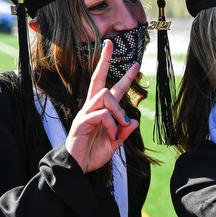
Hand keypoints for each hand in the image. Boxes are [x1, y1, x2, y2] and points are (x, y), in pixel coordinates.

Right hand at [64, 40, 139, 172]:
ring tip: (122, 124)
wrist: (79, 167)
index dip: (124, 76)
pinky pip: (103, 115)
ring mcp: (86, 113)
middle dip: (105, 61)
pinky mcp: (82, 122)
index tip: (136, 64)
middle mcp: (92, 108)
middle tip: (115, 48)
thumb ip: (124, 132)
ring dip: (118, 110)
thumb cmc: (93, 154)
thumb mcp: (115, 143)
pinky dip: (112, 126)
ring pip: (105, 96)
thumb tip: (134, 121)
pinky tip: (112, 137)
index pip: (112, 88)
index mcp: (101, 111)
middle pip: (98, 80)